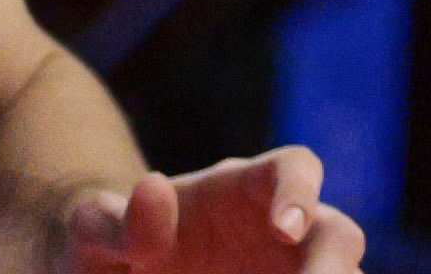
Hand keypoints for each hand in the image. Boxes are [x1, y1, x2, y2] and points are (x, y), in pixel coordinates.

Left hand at [65, 154, 363, 273]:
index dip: (301, 192)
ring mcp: (288, 269)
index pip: (295, 168)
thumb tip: (152, 189)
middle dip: (331, 267)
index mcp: (245, 188)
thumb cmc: (112, 245)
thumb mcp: (94, 232)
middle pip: (336, 235)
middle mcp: (284, 229)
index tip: (286, 228)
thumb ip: (114, 220)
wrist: (125, 273)